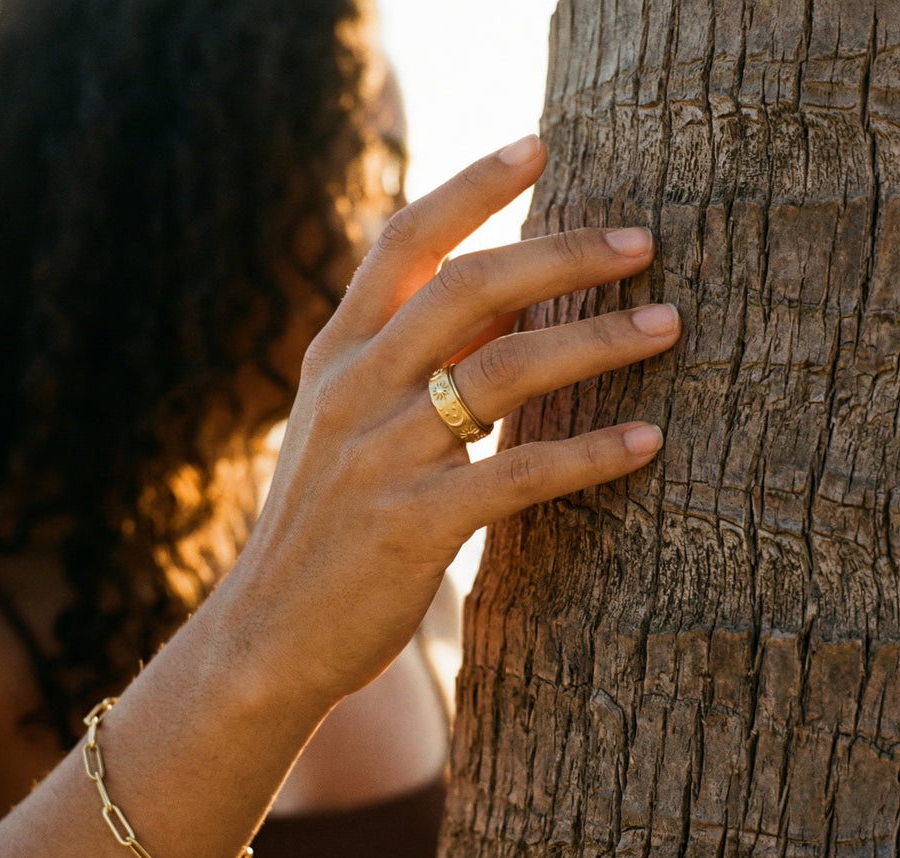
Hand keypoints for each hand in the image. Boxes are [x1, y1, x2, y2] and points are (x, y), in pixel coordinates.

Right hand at [224, 135, 679, 701]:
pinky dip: (590, 454)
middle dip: (563, 253)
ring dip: (598, 341)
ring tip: (667, 326)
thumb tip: (489, 313)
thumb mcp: (339, 430)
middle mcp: (356, 390)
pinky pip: (519, 474)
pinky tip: (646, 442)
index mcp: (336, 358)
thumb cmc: (320, 528)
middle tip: (641, 241)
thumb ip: (399, 368)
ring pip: (507, 370)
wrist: (268, 634)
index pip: (404, 244)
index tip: (540, 146)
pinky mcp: (412, 524)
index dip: (471, 187)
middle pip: (470, 287)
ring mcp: (381, 456)